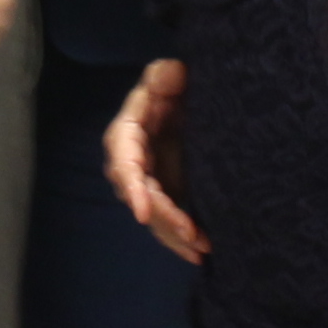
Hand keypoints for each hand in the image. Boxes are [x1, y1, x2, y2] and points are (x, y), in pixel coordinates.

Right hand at [103, 58, 206, 264]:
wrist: (185, 99)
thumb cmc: (172, 83)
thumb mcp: (167, 75)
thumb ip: (164, 75)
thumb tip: (168, 75)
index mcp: (126, 135)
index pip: (124, 165)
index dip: (133, 190)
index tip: (141, 212)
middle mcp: (131, 163)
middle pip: (141, 198)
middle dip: (163, 219)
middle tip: (190, 235)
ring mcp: (147, 182)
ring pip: (154, 217)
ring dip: (174, 236)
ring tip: (201, 252)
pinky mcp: (164, 193)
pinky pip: (167, 220)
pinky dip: (182, 237)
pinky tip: (203, 252)